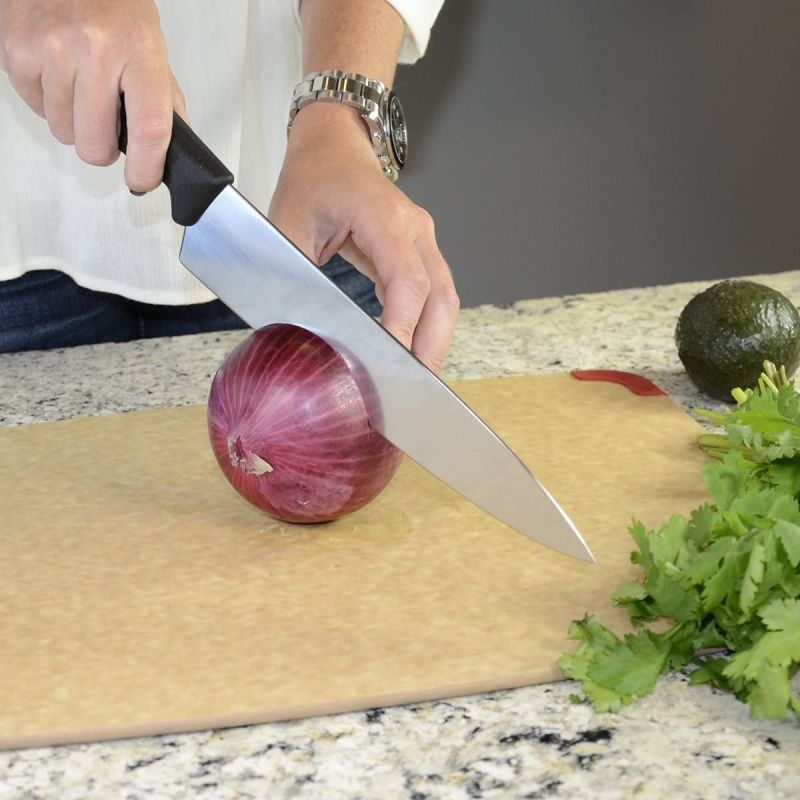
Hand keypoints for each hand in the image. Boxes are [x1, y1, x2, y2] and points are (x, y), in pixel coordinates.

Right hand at [0, 0, 184, 190]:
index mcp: (140, 50)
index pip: (149, 129)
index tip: (142, 181)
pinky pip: (36, 109)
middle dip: (103, 148)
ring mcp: (53, 50)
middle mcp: (96, 50)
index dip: (146, 168)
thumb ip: (164, 98)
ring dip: (74, 122)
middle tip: (107, 127)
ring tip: (81, 87)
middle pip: (96, 145)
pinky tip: (58, 73)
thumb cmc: (111, 1)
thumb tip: (170, 150)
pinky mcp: (18, 52)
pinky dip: (48, 102)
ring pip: (64, 133)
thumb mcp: (150, 43)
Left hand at [268, 103, 458, 373]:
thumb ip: (294, 277)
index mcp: (384, 217)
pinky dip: (428, 327)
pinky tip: (413, 354)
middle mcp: (415, 229)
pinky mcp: (421, 252)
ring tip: (415, 381)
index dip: (402, 327)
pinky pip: (436, 295)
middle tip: (411, 390)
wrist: (333, 146)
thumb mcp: (287, 227)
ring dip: (435, 342)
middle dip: (429, 347)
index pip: (408, 283)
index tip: (388, 364)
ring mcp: (424, 240)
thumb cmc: (312, 181)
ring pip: (446, 300)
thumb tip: (301, 331)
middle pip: (441, 298)